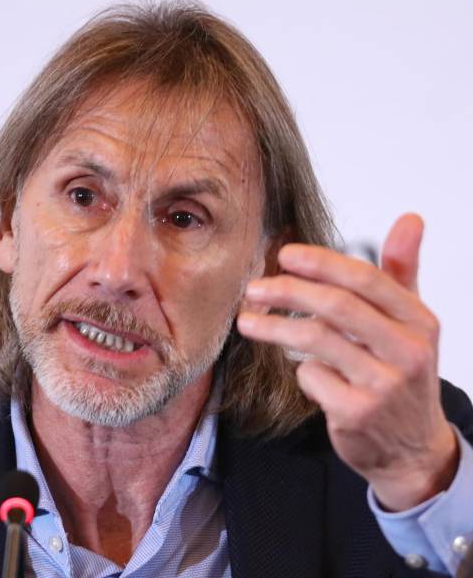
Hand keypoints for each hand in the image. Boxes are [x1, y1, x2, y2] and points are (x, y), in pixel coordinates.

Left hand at [237, 213, 457, 510]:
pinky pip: (310, 377)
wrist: (413, 447)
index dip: (321, 263)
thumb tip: (409, 218)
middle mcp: (407, 351)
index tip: (285, 255)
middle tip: (254, 289)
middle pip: (336, 306)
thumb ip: (402, 271)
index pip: (366, 280)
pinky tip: (302, 369)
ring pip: (316, 340)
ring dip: (273, 327)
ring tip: (247, 320)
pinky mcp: (356, 413)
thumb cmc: (403, 372)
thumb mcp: (410, 323)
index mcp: (418, 321)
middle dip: (288, 291)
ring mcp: (383, 385)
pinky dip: (298, 369)